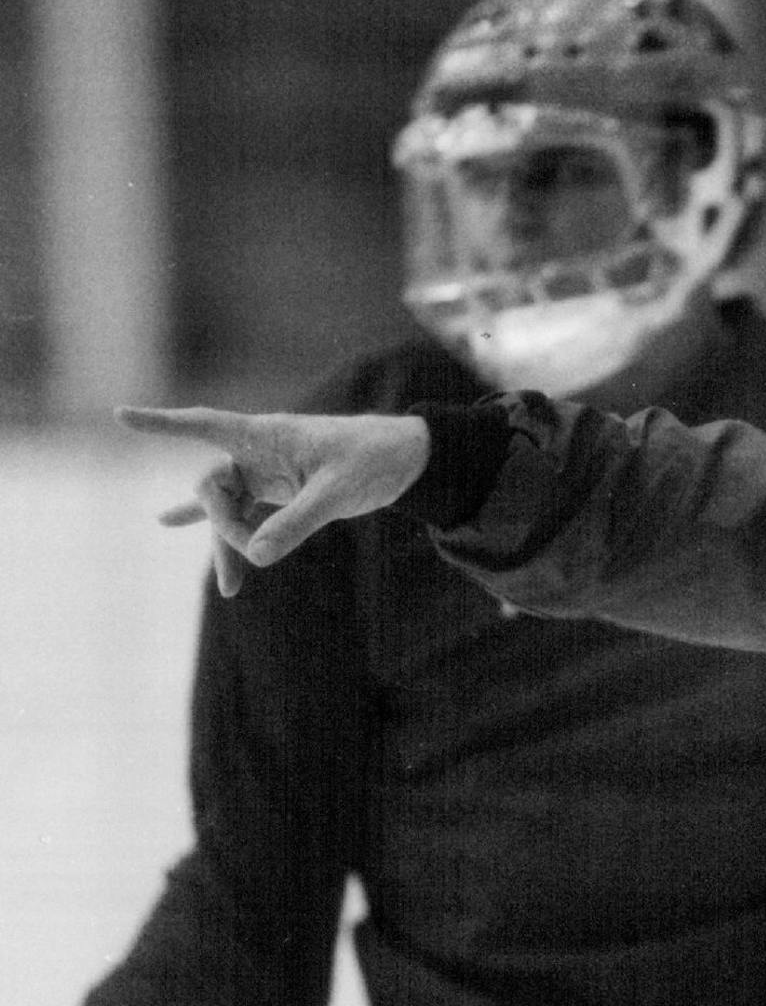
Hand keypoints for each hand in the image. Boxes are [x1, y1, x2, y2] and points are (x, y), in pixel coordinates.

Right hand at [116, 407, 430, 593]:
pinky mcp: (278, 491)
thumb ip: (297, 523)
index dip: (163, 424)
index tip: (120, 416)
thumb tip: (256, 556)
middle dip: (222, 524)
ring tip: (230, 589)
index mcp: (266, 434)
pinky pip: (242, 513)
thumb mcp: (338, 492)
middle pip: (213, 486)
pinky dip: (225, 534)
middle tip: (249, 555)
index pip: (204, 425)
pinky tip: (172, 525)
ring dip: (226, 544)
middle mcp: (258, 450)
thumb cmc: (374, 459)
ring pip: (227, 508)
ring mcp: (265, 471)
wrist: (406, 459)